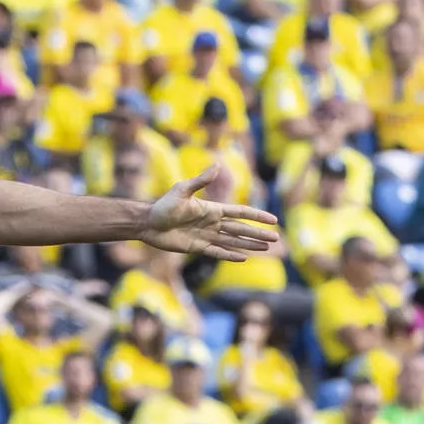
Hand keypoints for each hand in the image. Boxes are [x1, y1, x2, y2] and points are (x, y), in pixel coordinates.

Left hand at [143, 167, 279, 261]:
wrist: (148, 223)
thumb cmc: (163, 205)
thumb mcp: (182, 191)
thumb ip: (201, 181)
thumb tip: (217, 165)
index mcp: (213, 209)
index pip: (240, 212)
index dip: (257, 216)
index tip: (273, 220)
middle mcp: (212, 223)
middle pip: (241, 229)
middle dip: (258, 234)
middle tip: (276, 239)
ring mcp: (206, 236)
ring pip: (233, 242)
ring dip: (249, 245)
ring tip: (266, 248)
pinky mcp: (197, 248)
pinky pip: (217, 252)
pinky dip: (230, 255)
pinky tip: (244, 258)